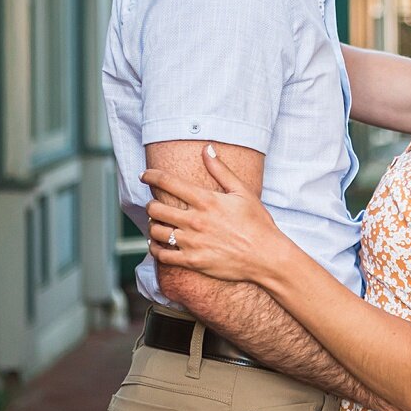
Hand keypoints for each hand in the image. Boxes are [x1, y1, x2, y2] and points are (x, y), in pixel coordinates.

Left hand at [142, 145, 281, 284]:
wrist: (266, 256)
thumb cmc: (257, 223)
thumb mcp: (242, 192)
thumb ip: (221, 170)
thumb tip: (207, 149)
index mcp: (206, 200)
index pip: (168, 182)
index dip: (151, 176)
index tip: (144, 175)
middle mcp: (195, 220)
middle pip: (155, 208)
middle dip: (150, 204)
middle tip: (154, 204)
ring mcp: (192, 242)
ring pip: (156, 231)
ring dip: (153, 225)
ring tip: (158, 223)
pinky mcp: (193, 261)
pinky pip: (163, 255)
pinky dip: (155, 249)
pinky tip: (158, 245)